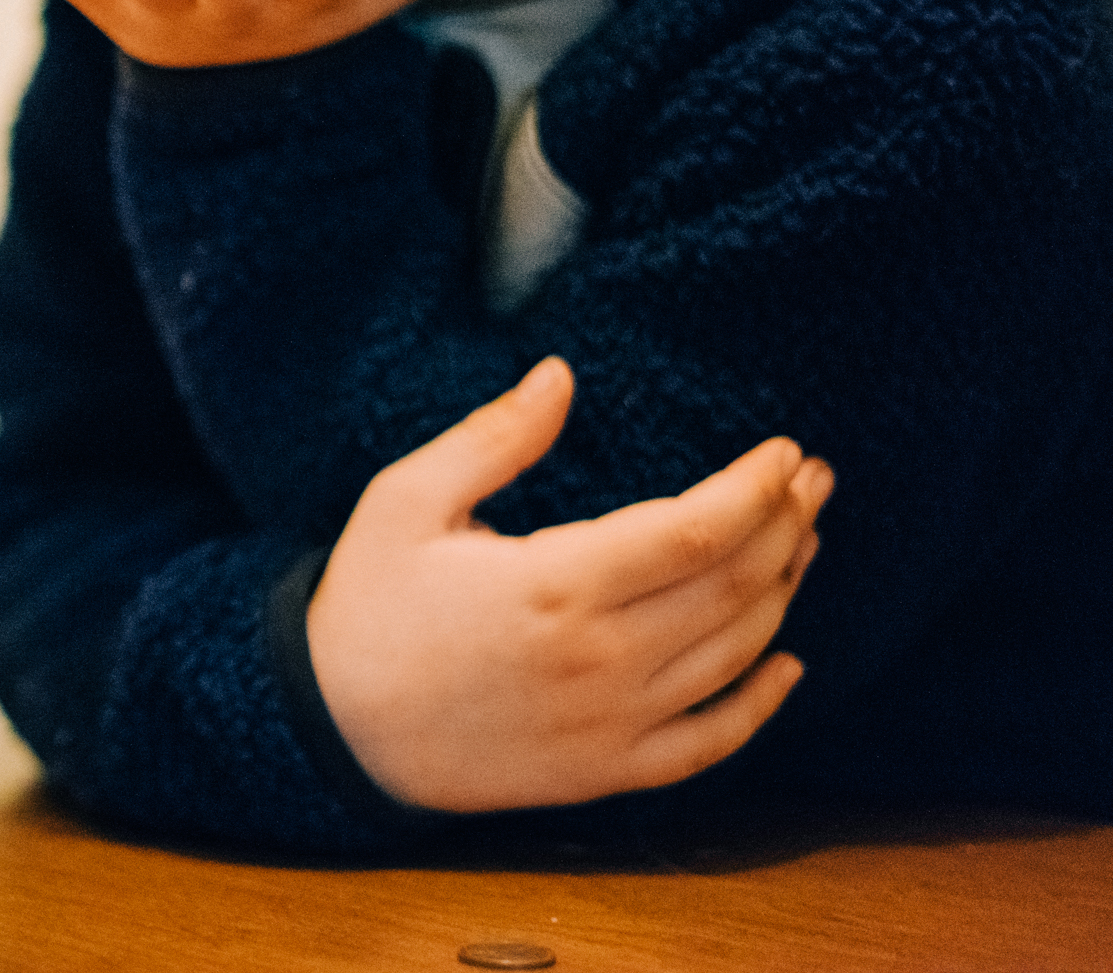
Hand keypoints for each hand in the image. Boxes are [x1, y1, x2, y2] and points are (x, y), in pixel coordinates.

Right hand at [307, 357, 829, 813]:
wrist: (335, 727)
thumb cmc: (368, 604)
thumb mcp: (406, 500)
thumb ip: (493, 437)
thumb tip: (561, 374)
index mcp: (553, 585)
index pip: (696, 532)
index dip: (756, 488)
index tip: (784, 452)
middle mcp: (597, 659)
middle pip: (733, 588)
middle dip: (787, 525)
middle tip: (812, 481)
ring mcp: (608, 724)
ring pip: (734, 656)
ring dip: (784, 593)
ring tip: (802, 541)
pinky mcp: (604, 772)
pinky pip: (709, 743)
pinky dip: (760, 705)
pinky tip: (787, 664)